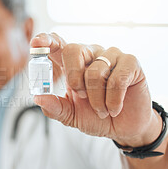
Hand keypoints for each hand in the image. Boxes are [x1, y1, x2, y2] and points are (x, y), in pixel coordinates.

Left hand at [31, 32, 161, 146]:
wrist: (123, 128)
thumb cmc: (96, 116)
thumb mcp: (71, 115)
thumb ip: (54, 107)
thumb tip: (38, 98)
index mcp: (73, 63)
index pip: (58, 44)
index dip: (46, 40)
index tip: (36, 43)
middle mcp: (91, 54)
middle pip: (73, 50)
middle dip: (74, 79)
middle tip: (82, 97)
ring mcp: (111, 56)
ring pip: (95, 71)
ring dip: (96, 99)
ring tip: (102, 110)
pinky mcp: (131, 63)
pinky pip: (117, 79)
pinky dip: (113, 100)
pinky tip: (114, 108)